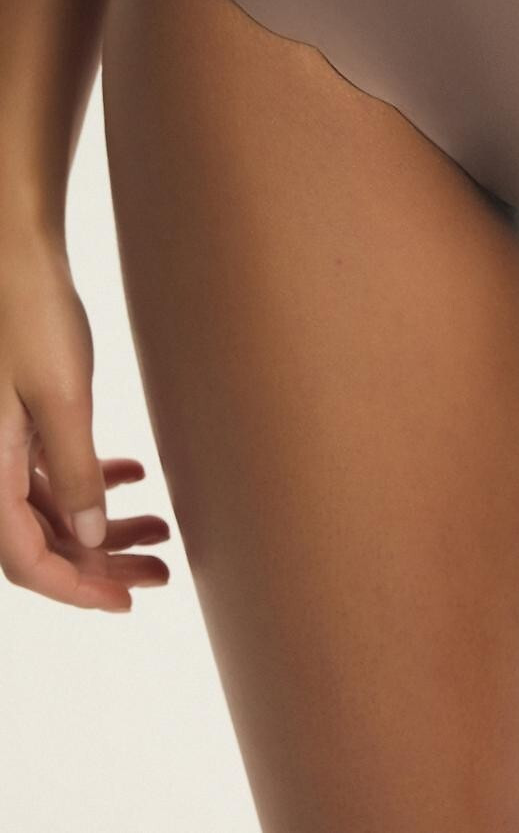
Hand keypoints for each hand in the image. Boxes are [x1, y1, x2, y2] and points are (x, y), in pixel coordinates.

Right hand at [0, 228, 169, 610]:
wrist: (19, 256)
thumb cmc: (32, 318)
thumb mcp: (61, 397)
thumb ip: (74, 469)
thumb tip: (90, 538)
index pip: (25, 559)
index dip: (75, 588)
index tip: (125, 601)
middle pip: (45, 540)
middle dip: (102, 563)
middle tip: (161, 572)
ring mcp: (7, 443)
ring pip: (56, 507)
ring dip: (106, 524)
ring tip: (162, 530)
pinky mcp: (24, 419)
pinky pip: (56, 471)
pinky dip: (94, 480)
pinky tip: (136, 476)